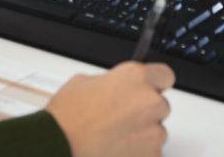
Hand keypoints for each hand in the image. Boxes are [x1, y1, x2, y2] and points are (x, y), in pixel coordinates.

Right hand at [47, 62, 174, 156]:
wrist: (59, 145)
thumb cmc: (67, 116)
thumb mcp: (85, 82)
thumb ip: (112, 83)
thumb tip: (117, 89)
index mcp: (136, 77)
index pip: (164, 75)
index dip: (155, 84)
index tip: (148, 90)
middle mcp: (149, 101)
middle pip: (160, 106)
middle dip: (145, 112)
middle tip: (121, 119)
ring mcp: (153, 131)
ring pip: (156, 132)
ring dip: (142, 134)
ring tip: (114, 138)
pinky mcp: (151, 155)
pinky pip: (150, 152)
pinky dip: (137, 153)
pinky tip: (116, 150)